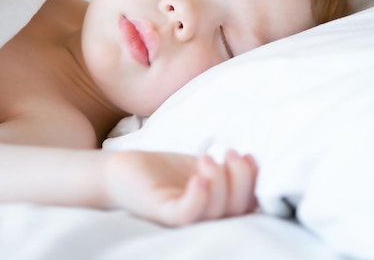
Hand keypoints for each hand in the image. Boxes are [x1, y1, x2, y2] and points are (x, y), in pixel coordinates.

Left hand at [103, 149, 257, 226]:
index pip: (247, 206)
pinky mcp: (161, 213)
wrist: (119, 172)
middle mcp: (202, 221)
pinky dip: (199, 196)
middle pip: (238, 210)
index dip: (255, 182)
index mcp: (215, 210)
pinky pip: (187, 214)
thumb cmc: (161, 172)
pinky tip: (199, 176)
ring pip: (217, 212)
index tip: (247, 155)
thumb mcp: (200, 168)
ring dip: (221, 180)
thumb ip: (224, 171)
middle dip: (242, 179)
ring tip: (208, 158)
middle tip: (229, 152)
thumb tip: (253, 162)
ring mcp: (182, 220)